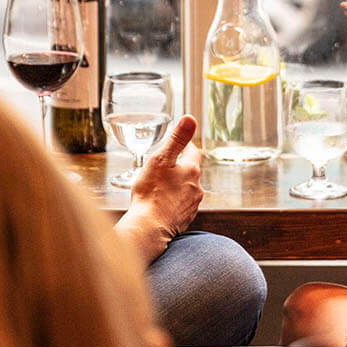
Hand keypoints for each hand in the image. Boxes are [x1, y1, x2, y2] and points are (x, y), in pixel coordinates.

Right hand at [118, 114, 202, 262]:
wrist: (149, 227)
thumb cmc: (152, 193)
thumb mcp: (161, 159)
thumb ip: (176, 139)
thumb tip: (190, 119)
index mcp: (192, 169)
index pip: (192, 151)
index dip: (182, 146)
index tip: (173, 146)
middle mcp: (197, 187)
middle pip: (190, 170)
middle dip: (177, 166)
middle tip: (161, 166)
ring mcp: (192, 204)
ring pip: (186, 188)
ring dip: (176, 185)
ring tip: (158, 186)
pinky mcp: (185, 218)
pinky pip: (180, 204)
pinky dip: (172, 201)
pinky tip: (160, 203)